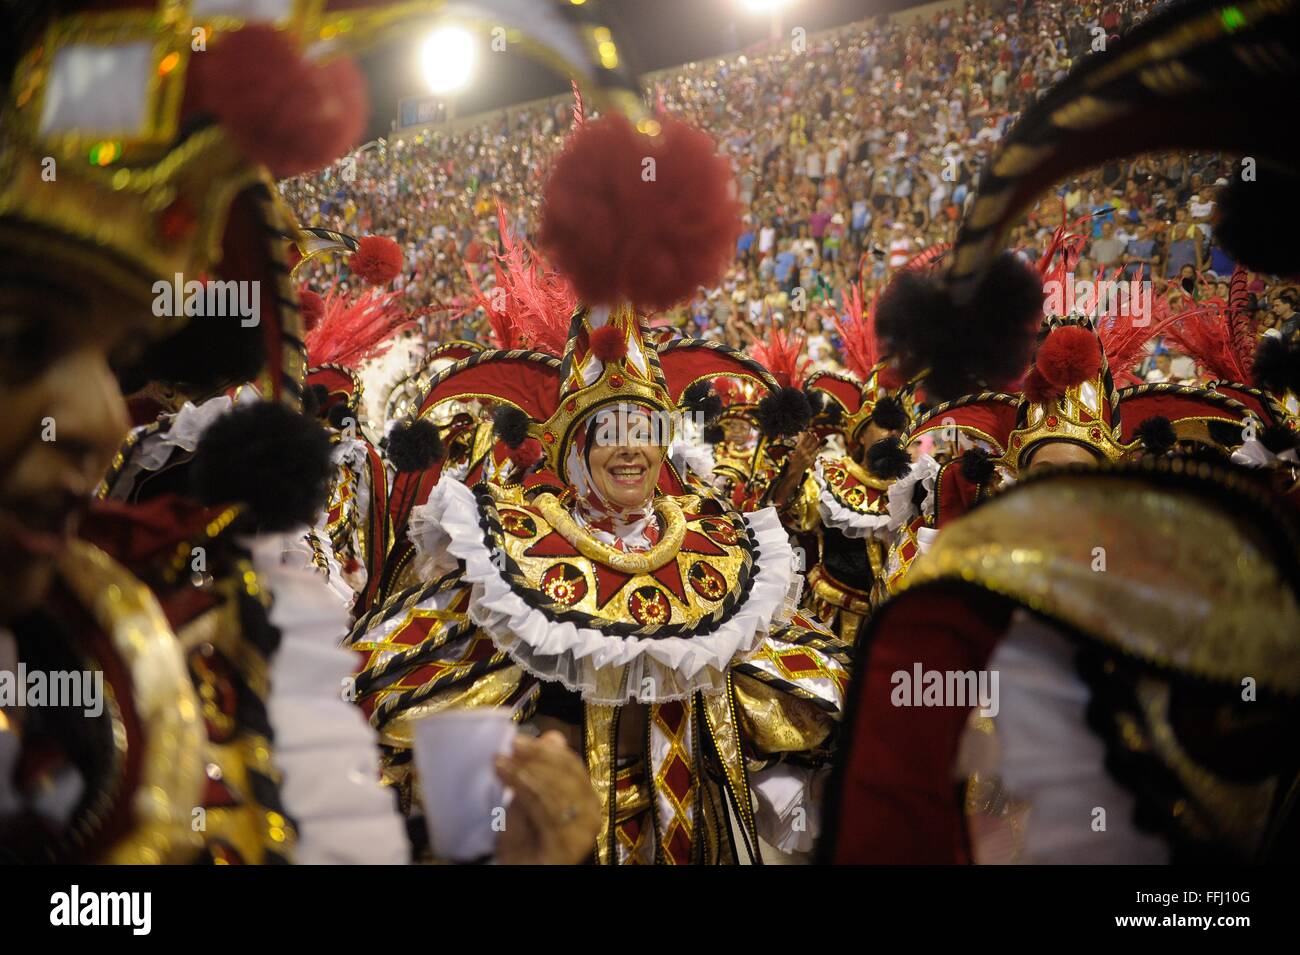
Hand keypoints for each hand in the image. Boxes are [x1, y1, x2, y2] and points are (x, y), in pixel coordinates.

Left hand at [494, 731, 599, 864]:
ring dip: (528, 773)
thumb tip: (554, 736)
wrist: (516, 871)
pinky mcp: (569, 847)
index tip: (517, 741)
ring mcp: (583, 833)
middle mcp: (591, 814)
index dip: (545, 751)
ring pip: (559, 791)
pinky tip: (510, 781)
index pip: (572, 765)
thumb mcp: (527, 797)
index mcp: (585, 798)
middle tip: (509, 749)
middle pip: (570, 775)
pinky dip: (527, 791)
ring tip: (502, 765)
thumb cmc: (521, 840)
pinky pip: (549, 813)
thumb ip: (540, 769)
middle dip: (537, 758)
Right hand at [787, 431, 821, 473]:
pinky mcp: (810, 460)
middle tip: (814, 433)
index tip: (808, 432)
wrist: (794, 471)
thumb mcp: (794, 452)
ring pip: (813, 447)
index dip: (806, 435)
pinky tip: (819, 447)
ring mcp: (807, 456)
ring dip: (815, 442)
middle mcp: (802, 452)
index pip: (803, 440)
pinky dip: (818, 450)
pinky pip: (815, 454)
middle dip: (811, 437)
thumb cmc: (794, 461)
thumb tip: (800, 437)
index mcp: (797, 449)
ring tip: (817, 438)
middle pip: (808, 442)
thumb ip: (798, 445)